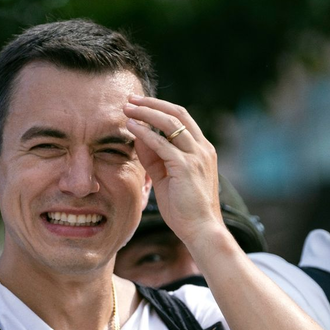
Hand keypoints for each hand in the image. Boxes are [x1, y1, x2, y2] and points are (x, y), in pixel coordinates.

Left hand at [122, 95, 223, 246]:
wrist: (201, 230)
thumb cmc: (185, 208)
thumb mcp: (166, 178)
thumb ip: (155, 157)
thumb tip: (139, 137)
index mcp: (202, 150)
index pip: (182, 119)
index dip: (160, 108)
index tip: (140, 104)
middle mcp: (202, 148)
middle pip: (178, 113)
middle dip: (152, 104)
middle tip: (130, 99)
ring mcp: (196, 156)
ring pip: (170, 123)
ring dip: (146, 113)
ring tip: (127, 109)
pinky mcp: (185, 167)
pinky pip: (162, 143)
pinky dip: (145, 132)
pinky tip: (131, 127)